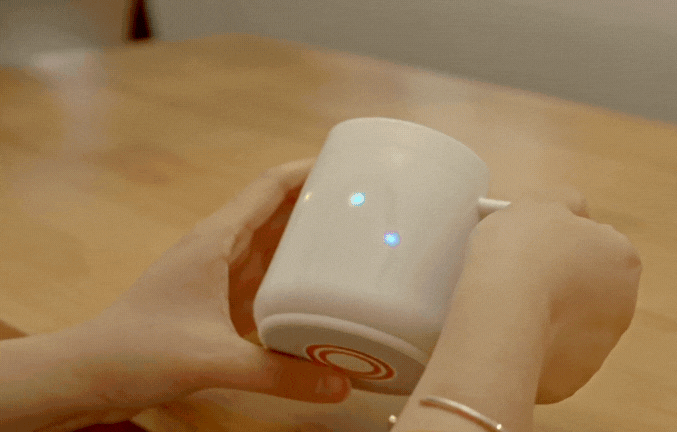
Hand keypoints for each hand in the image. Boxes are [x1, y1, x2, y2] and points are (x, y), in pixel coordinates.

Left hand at [71, 158, 349, 421]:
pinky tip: (316, 292)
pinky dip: (292, 279)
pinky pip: (265, 280)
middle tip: (365, 209)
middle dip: (317, 205)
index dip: (307, 172)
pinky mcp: (217, 303)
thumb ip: (278, 372)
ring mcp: (218, 277)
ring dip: (305, 241)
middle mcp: (219, 250)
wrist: (89, 374)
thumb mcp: (213, 358)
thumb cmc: (139, 350)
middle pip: (276, 213)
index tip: (347, 165)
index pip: (269, 188)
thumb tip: (339, 384)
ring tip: (352, 243)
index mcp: (216, 240)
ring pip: (271, 247)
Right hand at [471, 199, 640, 403]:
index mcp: (622, 257)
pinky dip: (532, 350)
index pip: (595, 245)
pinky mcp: (572, 379)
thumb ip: (565, 203)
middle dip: (558, 284)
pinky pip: (549, 358)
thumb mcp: (540, 203)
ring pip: (568, 326)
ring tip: (506, 309)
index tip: (531, 246)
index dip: (560, 244)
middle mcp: (623, 304)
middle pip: (586, 288)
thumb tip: (576, 210)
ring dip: (545, 318)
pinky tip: (507, 336)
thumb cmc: (521, 250)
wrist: (503, 315)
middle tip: (517, 277)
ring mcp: (599, 347)